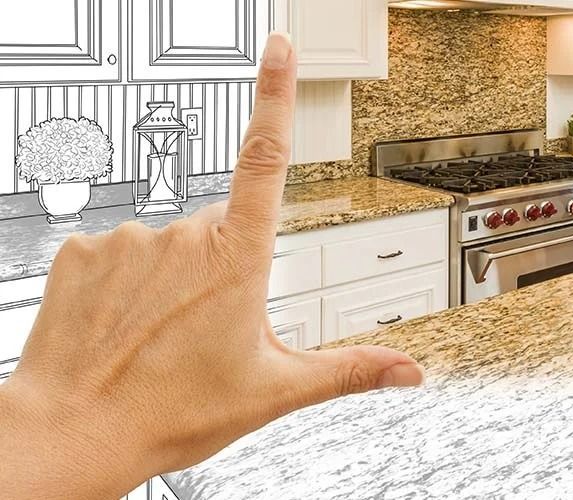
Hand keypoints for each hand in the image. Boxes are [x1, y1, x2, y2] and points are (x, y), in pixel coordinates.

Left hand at [0, 33, 423, 499]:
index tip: (279, 49)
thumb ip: (349, 371)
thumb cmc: (168, 411)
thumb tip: (409, 373)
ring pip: (167, 246)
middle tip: (207, 332)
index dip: (274, 95)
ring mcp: (128, 241)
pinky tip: (122, 327)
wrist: (73, 431)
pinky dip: (123, 285)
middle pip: (219, 231)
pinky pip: (116, 255)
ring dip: (170, 281)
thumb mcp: (275, 391)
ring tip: (160, 339)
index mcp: (237, 259)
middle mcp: (183, 236)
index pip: (265, 158)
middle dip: (221, 269)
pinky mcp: (80, 252)